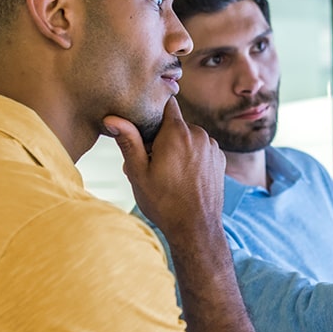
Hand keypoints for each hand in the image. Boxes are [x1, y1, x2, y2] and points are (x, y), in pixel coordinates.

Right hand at [104, 96, 225, 242]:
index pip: (167, 103)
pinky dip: (191, 157)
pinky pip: (201, 149)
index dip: (154, 113)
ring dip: (177, 147)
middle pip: (176, 123)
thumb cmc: (164, 202)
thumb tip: (112, 118)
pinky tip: (183, 177)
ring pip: (189, 137)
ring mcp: (212, 147)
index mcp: (177, 132)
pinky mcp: (220, 159)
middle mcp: (199, 134)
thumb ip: (128, 141)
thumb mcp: (138, 172)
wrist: (196, 228)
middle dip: (161, 137)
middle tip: (149, 162)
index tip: (145, 128)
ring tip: (165, 173)